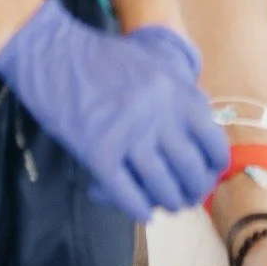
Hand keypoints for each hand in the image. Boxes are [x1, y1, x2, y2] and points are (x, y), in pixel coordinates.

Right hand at [0, 0, 228, 221]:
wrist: (53, 53)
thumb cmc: (102, 58)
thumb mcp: (154, 63)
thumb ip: (180, 94)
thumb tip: (202, 132)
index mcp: (176, 90)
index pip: (211, 140)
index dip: (214, 165)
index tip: (209, 174)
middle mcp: (157, 113)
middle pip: (189, 168)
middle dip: (193, 190)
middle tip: (187, 196)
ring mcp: (127, 134)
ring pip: (160, 185)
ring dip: (167, 201)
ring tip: (167, 204)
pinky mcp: (97, 152)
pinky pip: (126, 193)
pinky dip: (136, 208)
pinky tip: (141, 212)